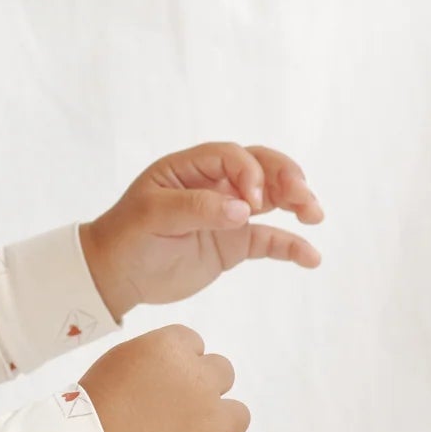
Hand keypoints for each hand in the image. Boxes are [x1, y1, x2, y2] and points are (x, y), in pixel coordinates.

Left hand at [79, 143, 323, 318]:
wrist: (115, 275)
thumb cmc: (127, 237)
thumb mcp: (153, 216)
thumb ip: (197, 208)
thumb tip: (245, 210)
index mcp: (192, 168)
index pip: (233, 156)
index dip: (249, 173)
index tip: (253, 202)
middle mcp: (216, 184)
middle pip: (262, 169)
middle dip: (287, 178)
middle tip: (304, 198)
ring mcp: (228, 213)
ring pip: (273, 199)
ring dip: (297, 202)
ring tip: (315, 215)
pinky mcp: (234, 243)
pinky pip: (269, 240)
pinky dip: (291, 246)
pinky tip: (312, 258)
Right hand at [79, 325, 249, 431]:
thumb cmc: (93, 409)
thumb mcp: (121, 361)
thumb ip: (158, 359)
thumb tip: (180, 370)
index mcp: (172, 347)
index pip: (195, 346)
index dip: (177, 368)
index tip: (157, 387)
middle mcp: (199, 378)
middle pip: (223, 374)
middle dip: (202, 391)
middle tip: (170, 413)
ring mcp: (211, 419)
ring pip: (239, 415)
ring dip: (218, 425)